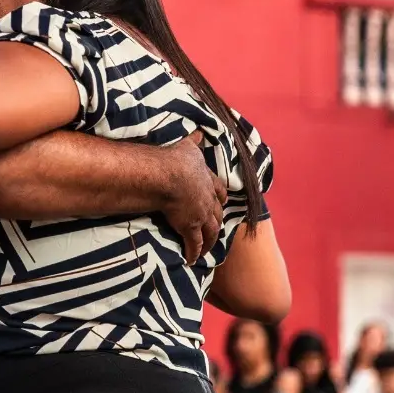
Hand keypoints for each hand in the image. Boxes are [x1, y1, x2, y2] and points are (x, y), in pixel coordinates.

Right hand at [158, 132, 227, 262]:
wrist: (169, 175)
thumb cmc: (175, 158)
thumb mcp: (187, 146)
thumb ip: (193, 141)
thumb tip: (199, 132)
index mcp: (206, 179)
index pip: (218, 190)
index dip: (220, 197)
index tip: (223, 202)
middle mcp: (207, 198)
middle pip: (217, 214)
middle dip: (218, 222)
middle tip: (218, 230)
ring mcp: (200, 214)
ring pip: (210, 231)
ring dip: (210, 241)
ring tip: (208, 250)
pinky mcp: (190, 227)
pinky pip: (194, 244)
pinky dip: (194, 252)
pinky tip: (191, 260)